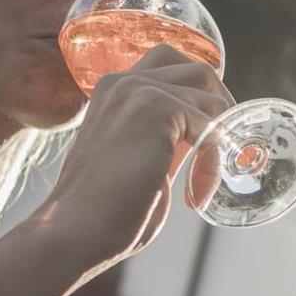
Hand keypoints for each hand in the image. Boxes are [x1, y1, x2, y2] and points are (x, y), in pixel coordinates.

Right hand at [29, 44, 234, 268]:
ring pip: (211, 98)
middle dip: (220, 109)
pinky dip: (212, 162)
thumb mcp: (139, 158)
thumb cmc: (104, 209)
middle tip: (219, 151)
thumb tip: (207, 132)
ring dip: (219, 141)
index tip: (206, 139)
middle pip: (199, 70)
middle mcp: (124, 81)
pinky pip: (211, 126)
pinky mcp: (157, 108)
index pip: (172, 65)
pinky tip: (194, 193)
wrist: (75, 230)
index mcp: (115, 90)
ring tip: (202, 182)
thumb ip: (166, 137)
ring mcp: (140, 90)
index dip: (199, 97)